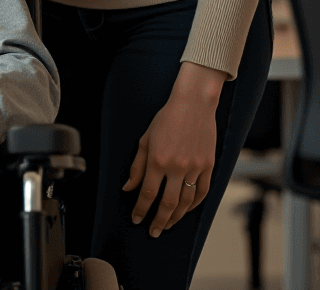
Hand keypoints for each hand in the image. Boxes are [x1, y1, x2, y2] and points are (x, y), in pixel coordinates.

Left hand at [122, 61, 225, 235]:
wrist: (193, 104)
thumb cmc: (166, 119)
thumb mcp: (145, 139)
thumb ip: (137, 166)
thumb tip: (128, 188)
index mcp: (157, 159)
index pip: (148, 193)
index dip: (141, 209)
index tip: (136, 219)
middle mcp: (177, 167)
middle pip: (167, 203)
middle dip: (158, 221)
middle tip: (153, 232)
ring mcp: (195, 168)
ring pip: (186, 202)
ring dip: (176, 217)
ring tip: (167, 225)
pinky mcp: (209, 167)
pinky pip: (203, 193)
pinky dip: (194, 206)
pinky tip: (185, 211)